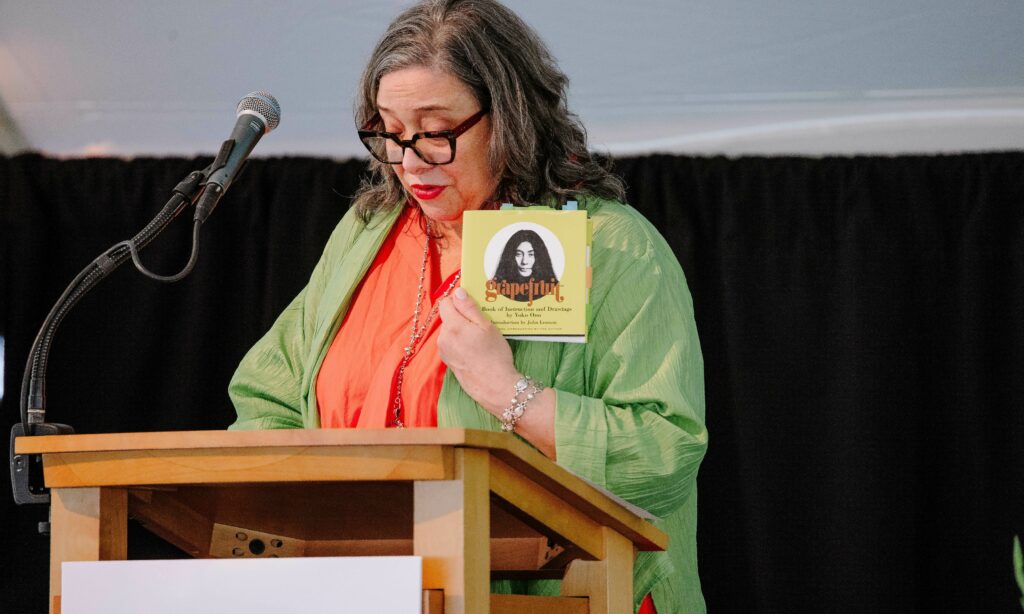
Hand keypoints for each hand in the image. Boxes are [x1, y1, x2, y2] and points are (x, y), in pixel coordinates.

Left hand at [437, 287, 518, 413]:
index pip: (445, 303)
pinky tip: (475, 349)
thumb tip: (458, 292)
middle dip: (462, 316)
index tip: (472, 304)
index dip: (458, 300)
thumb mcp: (486, 326)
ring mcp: (444, 351)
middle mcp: (443, 338)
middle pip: (448, 317)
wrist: (494, 386)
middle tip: (481, 322)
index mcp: (452, 326)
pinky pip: (451, 344)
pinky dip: (461, 342)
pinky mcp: (448, 361)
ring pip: (450, 331)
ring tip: (480, 337)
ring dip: (462, 330)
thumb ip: (469, 308)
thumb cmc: (494, 355)